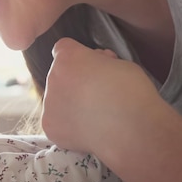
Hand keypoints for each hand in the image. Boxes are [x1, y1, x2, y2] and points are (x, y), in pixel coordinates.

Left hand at [42, 38, 164, 152]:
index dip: (79, 56)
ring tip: (95, 114)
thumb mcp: (121, 64)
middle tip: (96, 93)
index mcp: (69, 57)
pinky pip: (56, 120)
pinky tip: (87, 128)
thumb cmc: (133, 95)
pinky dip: (68, 125)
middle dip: (74, 80)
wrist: (132, 132)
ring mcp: (49, 103)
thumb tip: (95, 63)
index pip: (64, 48)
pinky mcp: (49, 126)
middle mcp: (53, 77)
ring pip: (56, 98)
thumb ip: (100, 60)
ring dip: (70, 102)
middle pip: (59, 73)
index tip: (90, 66)